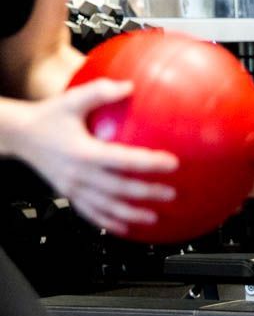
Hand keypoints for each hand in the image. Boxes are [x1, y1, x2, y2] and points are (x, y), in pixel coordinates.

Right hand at [18, 79, 176, 234]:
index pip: (123, 160)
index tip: (172, 163)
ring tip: (153, 217)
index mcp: (83, 152)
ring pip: (106, 207)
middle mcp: (79, 174)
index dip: (149, 163)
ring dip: (131, 214)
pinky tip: (125, 229)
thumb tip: (129, 86)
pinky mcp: (69, 195)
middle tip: (170, 193)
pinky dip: (108, 223)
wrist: (18, 135)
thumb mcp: (71, 100)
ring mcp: (73, 188)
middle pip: (119, 189)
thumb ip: (100, 92)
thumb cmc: (47, 117)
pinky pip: (90, 214)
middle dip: (147, 193)